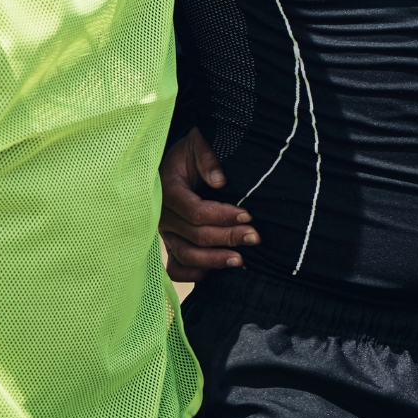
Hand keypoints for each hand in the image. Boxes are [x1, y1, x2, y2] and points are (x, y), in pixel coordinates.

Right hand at [159, 127, 257, 282]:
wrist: (173, 160)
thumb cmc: (188, 151)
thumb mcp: (197, 143)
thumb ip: (207, 158)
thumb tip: (220, 181)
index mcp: (167, 191)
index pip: (195, 212)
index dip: (222, 216)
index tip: (248, 215)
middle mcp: (163, 216)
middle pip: (195, 236)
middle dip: (227, 238)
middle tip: (254, 237)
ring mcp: (166, 232)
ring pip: (186, 255)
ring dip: (214, 260)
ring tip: (240, 260)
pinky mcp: (171, 242)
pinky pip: (176, 267)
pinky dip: (193, 273)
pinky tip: (214, 270)